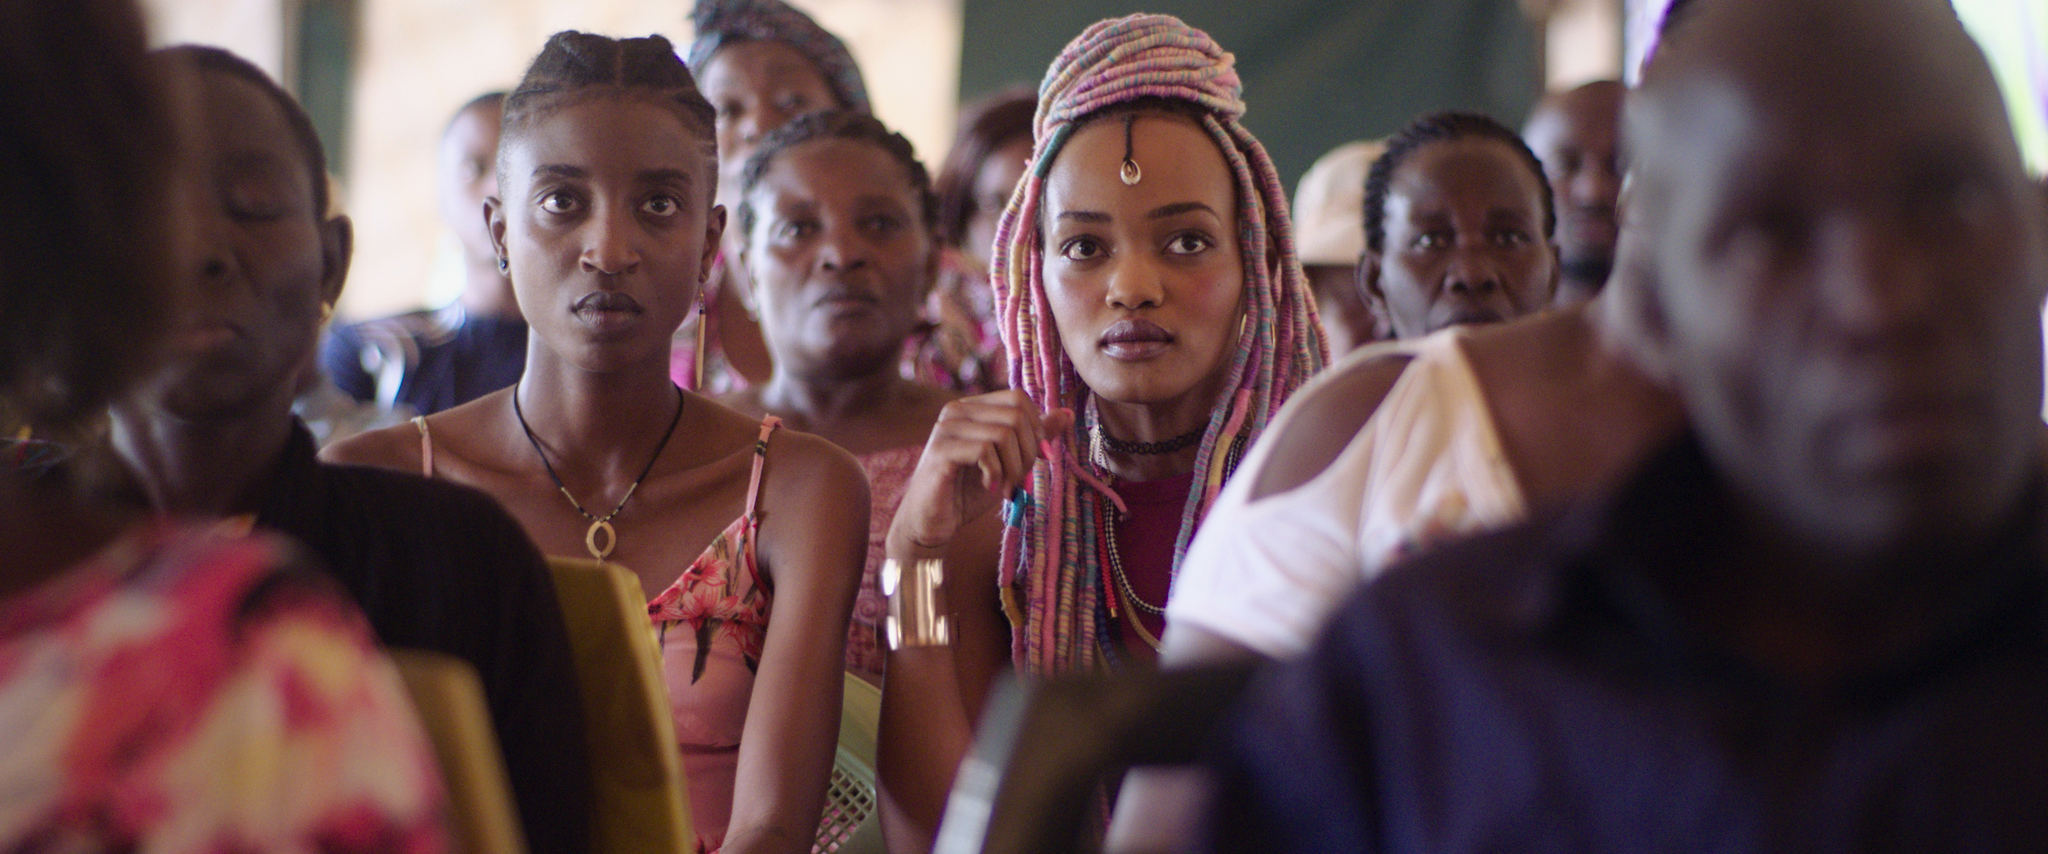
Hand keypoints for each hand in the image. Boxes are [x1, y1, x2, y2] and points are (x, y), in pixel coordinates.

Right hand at [888, 391, 1073, 558]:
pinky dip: (996, 473)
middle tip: (1019, 479)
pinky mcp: (941, 450)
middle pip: (1016, 415)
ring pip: (1004, 433)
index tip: (1034, 458)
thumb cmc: (968, 491)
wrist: (932, 521)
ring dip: (1013, 467)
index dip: (1036, 428)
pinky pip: (985, 450)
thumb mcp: (1010, 462)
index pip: (1018, 398)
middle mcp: (957, 410)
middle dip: (1027, 452)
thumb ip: (1034, 437)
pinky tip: (989, 486)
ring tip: (1005, 487)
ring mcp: (947, 428)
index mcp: (973, 407)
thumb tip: (1066, 414)